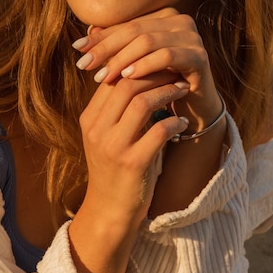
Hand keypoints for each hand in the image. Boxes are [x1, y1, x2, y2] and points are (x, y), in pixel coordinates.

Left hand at [73, 8, 223, 134]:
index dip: (101, 37)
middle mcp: (180, 20)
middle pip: (135, 31)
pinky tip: (127, 77)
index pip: (127, 24)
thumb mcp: (135, 64)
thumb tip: (85, 37)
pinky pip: (167, 56)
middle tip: (85, 65)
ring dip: (122, 59)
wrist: (193, 109)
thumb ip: (116, 47)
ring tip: (103, 75)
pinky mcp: (199, 56)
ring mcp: (192, 36)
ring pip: (148, 41)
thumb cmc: (160, 84)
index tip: (77, 49)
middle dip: (107, 49)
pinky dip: (145, 65)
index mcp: (164, 16)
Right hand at [79, 71, 189, 226]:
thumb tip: (138, 72)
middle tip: (177, 70)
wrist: (110, 211)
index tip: (161, 62)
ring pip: (142, 102)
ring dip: (168, 92)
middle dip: (156, 73)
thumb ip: (117, 108)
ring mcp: (113, 146)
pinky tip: (183, 123)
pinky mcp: (133, 163)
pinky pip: (159, 131)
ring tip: (183, 89)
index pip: (112, 77)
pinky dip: (175, 122)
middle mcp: (97, 129)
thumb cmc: (114, 168)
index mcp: (90, 118)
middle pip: (127, 84)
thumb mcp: (107, 134)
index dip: (138, 65)